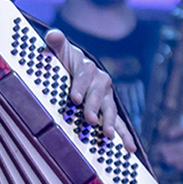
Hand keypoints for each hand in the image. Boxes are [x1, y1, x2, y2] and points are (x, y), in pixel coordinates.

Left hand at [45, 29, 134, 149]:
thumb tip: (52, 34)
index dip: (80, 86)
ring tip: (107, 135)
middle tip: (89, 119)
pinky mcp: (108, 110)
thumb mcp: (58, 51)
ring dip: (110, 122)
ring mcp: (106, 98)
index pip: (84, 76)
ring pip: (110, 110)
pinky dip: (125, 136)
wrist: (74, 68)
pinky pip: (119, 123)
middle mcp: (101, 82)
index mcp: (88, 68)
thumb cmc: (64, 60)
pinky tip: (130, 149)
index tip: (74, 98)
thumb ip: (56, 43)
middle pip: (99, 95)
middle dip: (94, 107)